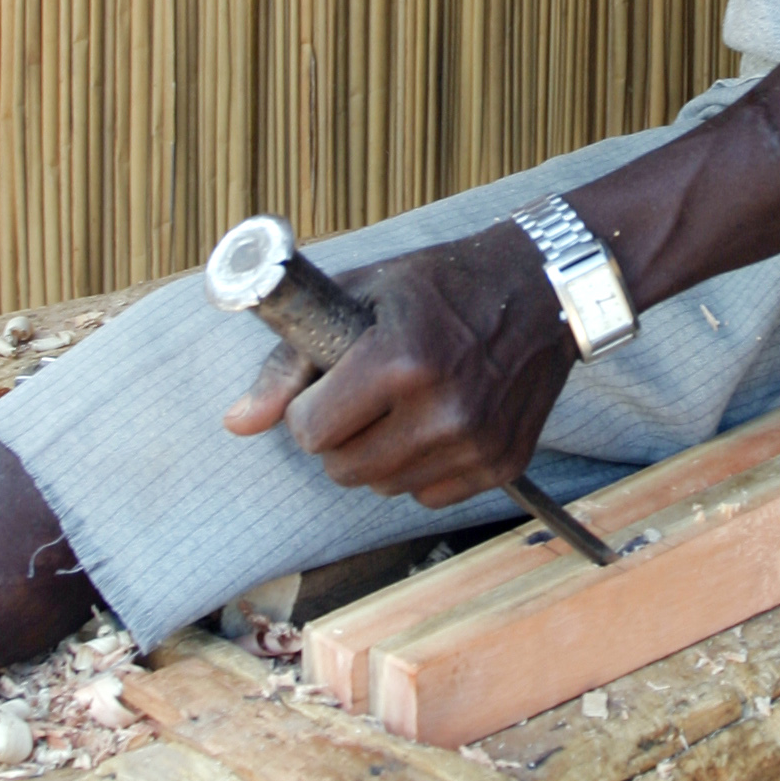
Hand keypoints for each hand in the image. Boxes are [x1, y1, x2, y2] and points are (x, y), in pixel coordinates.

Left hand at [221, 219, 574, 508]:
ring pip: (383, 486)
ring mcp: (476, 443)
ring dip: (377, 455)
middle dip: (338, 437)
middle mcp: (442, 410)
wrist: (543, 287)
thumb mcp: (358, 296)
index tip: (329, 384)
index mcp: (400, 361)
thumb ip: (290, 361)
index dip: (308, 408)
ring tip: (402, 405)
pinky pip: (428, 495)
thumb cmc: (440, 284)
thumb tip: (237, 423)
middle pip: (342, 469)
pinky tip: (436, 422)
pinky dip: (420, 468)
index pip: (310, 432)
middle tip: (363, 396)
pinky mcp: (502, 464)